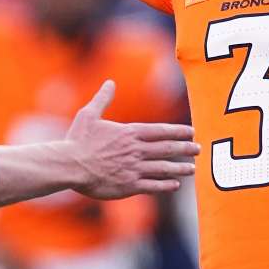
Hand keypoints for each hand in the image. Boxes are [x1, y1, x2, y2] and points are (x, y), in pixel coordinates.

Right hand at [64, 80, 199, 199]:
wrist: (69, 166)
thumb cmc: (77, 140)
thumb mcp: (89, 114)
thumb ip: (103, 99)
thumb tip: (109, 82)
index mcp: (129, 133)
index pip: (161, 131)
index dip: (178, 132)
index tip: (191, 132)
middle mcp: (136, 150)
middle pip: (167, 149)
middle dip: (185, 149)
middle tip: (198, 149)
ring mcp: (134, 169)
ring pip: (164, 168)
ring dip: (180, 168)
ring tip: (192, 168)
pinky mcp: (129, 185)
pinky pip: (152, 185)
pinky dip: (165, 185)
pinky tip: (175, 185)